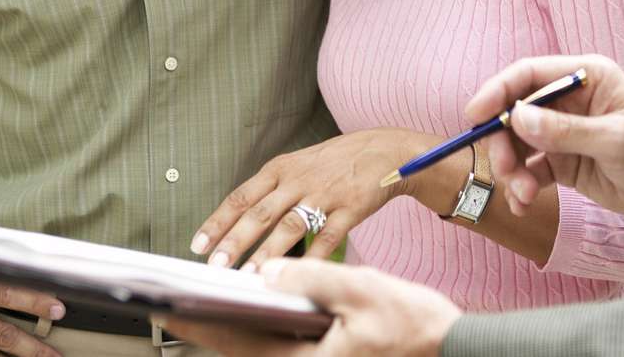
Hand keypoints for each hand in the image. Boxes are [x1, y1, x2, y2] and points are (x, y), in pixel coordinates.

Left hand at [154, 258, 459, 356]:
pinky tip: (251, 315)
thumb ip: (311, 280)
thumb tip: (265, 275)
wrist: (448, 345)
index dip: (204, 327)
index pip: (240, 345)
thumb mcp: (362, 290)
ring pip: (258, 352)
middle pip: (242, 352)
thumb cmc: (409, 320)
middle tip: (178, 308)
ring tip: (206, 308)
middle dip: (209, 329)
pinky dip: (259, 334)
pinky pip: (280, 351)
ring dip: (232, 331)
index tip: (175, 312)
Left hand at [191, 129, 429, 270]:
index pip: (241, 197)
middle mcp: (299, 179)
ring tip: (251, 277)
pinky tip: (299, 276)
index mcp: (281, 168)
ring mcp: (325, 194)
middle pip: (260, 213)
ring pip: (291, 227)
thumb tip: (235, 223)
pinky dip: (313, 259)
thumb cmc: (334, 163)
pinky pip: (328, 238)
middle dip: (235, 241)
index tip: (198, 245)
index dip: (218, 222)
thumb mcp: (297, 165)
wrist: (383, 150)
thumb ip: (270, 191)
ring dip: (268, 254)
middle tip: (215, 266)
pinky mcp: (350, 208)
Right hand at [463, 54, 623, 220]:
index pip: (529, 75)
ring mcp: (565, 133)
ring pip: (519, 145)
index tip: (474, 115)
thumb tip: (518, 118)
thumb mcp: (615, 140)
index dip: (498, 91)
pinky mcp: (566, 163)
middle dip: (503, 142)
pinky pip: (532, 171)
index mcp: (584, 78)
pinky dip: (523, 186)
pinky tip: (525, 204)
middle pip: (516, 112)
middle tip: (504, 171)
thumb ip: (566, 132)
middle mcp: (569, 102)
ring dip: (512, 169)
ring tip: (522, 195)